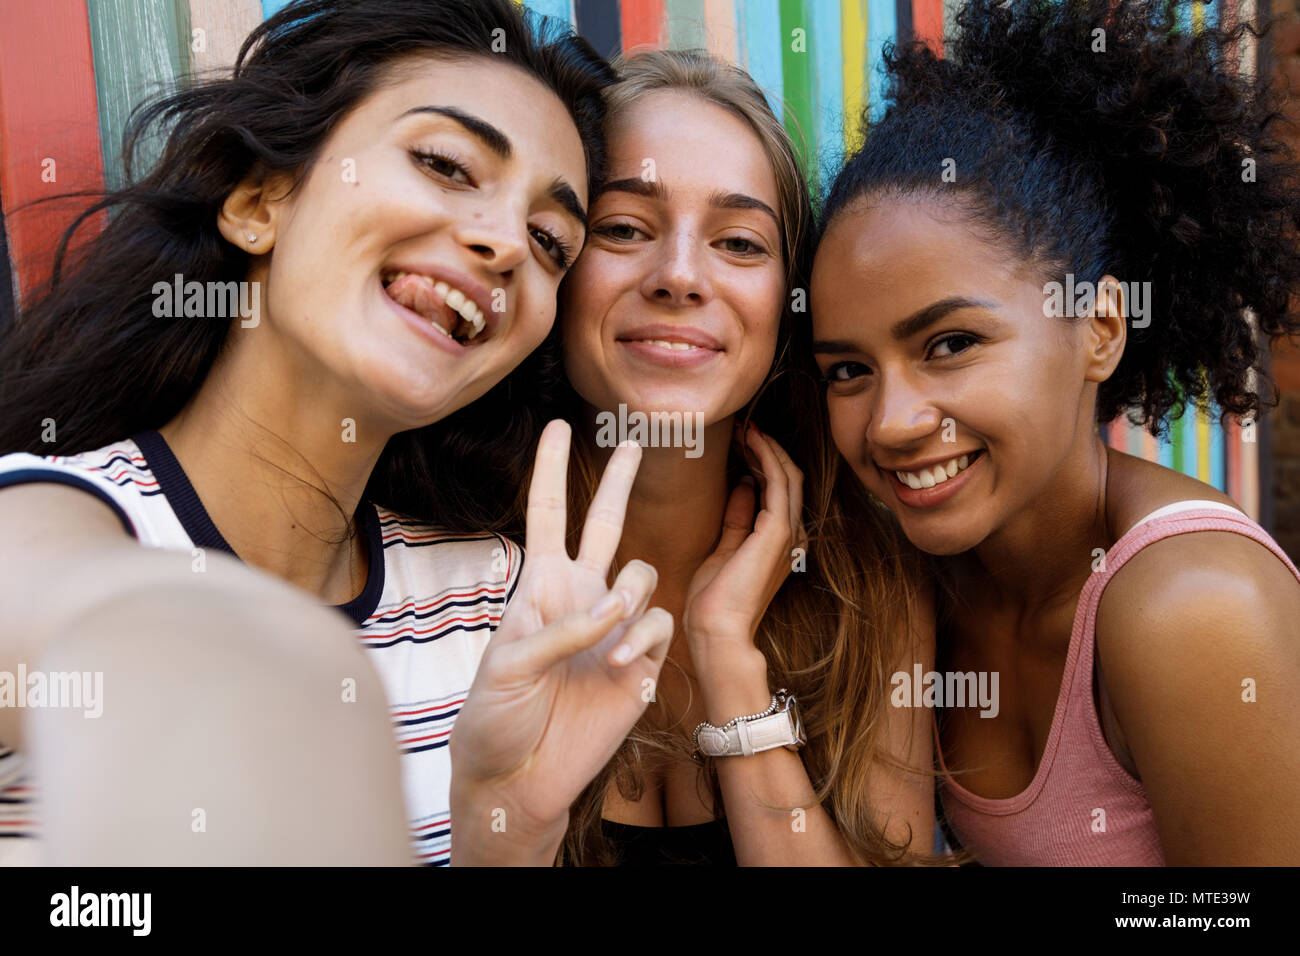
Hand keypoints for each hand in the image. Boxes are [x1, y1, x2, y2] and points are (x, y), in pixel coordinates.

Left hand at [449, 420, 672, 861]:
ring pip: (642, 572)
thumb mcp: (506, 665)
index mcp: (539, 587)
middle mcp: (580, 597)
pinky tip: (621, 664)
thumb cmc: (495, 717)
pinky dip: (642, 637)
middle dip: (619, 481)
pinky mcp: (639, 660)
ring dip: (630, 591)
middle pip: (604, 523)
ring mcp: (613, 628)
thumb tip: (614, 608)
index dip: (552, 470)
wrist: (520, 775)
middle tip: (635, 440)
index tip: (557, 427)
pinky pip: (658, 624)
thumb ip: (559, 629)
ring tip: (610, 630)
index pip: (547, 515)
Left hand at [683, 422, 806, 659]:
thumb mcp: (723, 550)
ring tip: (746, 427)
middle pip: (788, 479)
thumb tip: (742, 485)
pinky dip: (766, 458)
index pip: (777, 491)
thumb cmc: (713, 601)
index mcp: (778, 542)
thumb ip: (737, 518)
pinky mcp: (777, 532)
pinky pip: (779, 484)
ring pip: (787, 476)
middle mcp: (790, 536)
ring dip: (767, 448)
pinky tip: (751, 441)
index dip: (762, 461)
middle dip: (766, 449)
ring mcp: (787, 534)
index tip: (741, 440)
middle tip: (744, 426)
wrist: (716, 631)